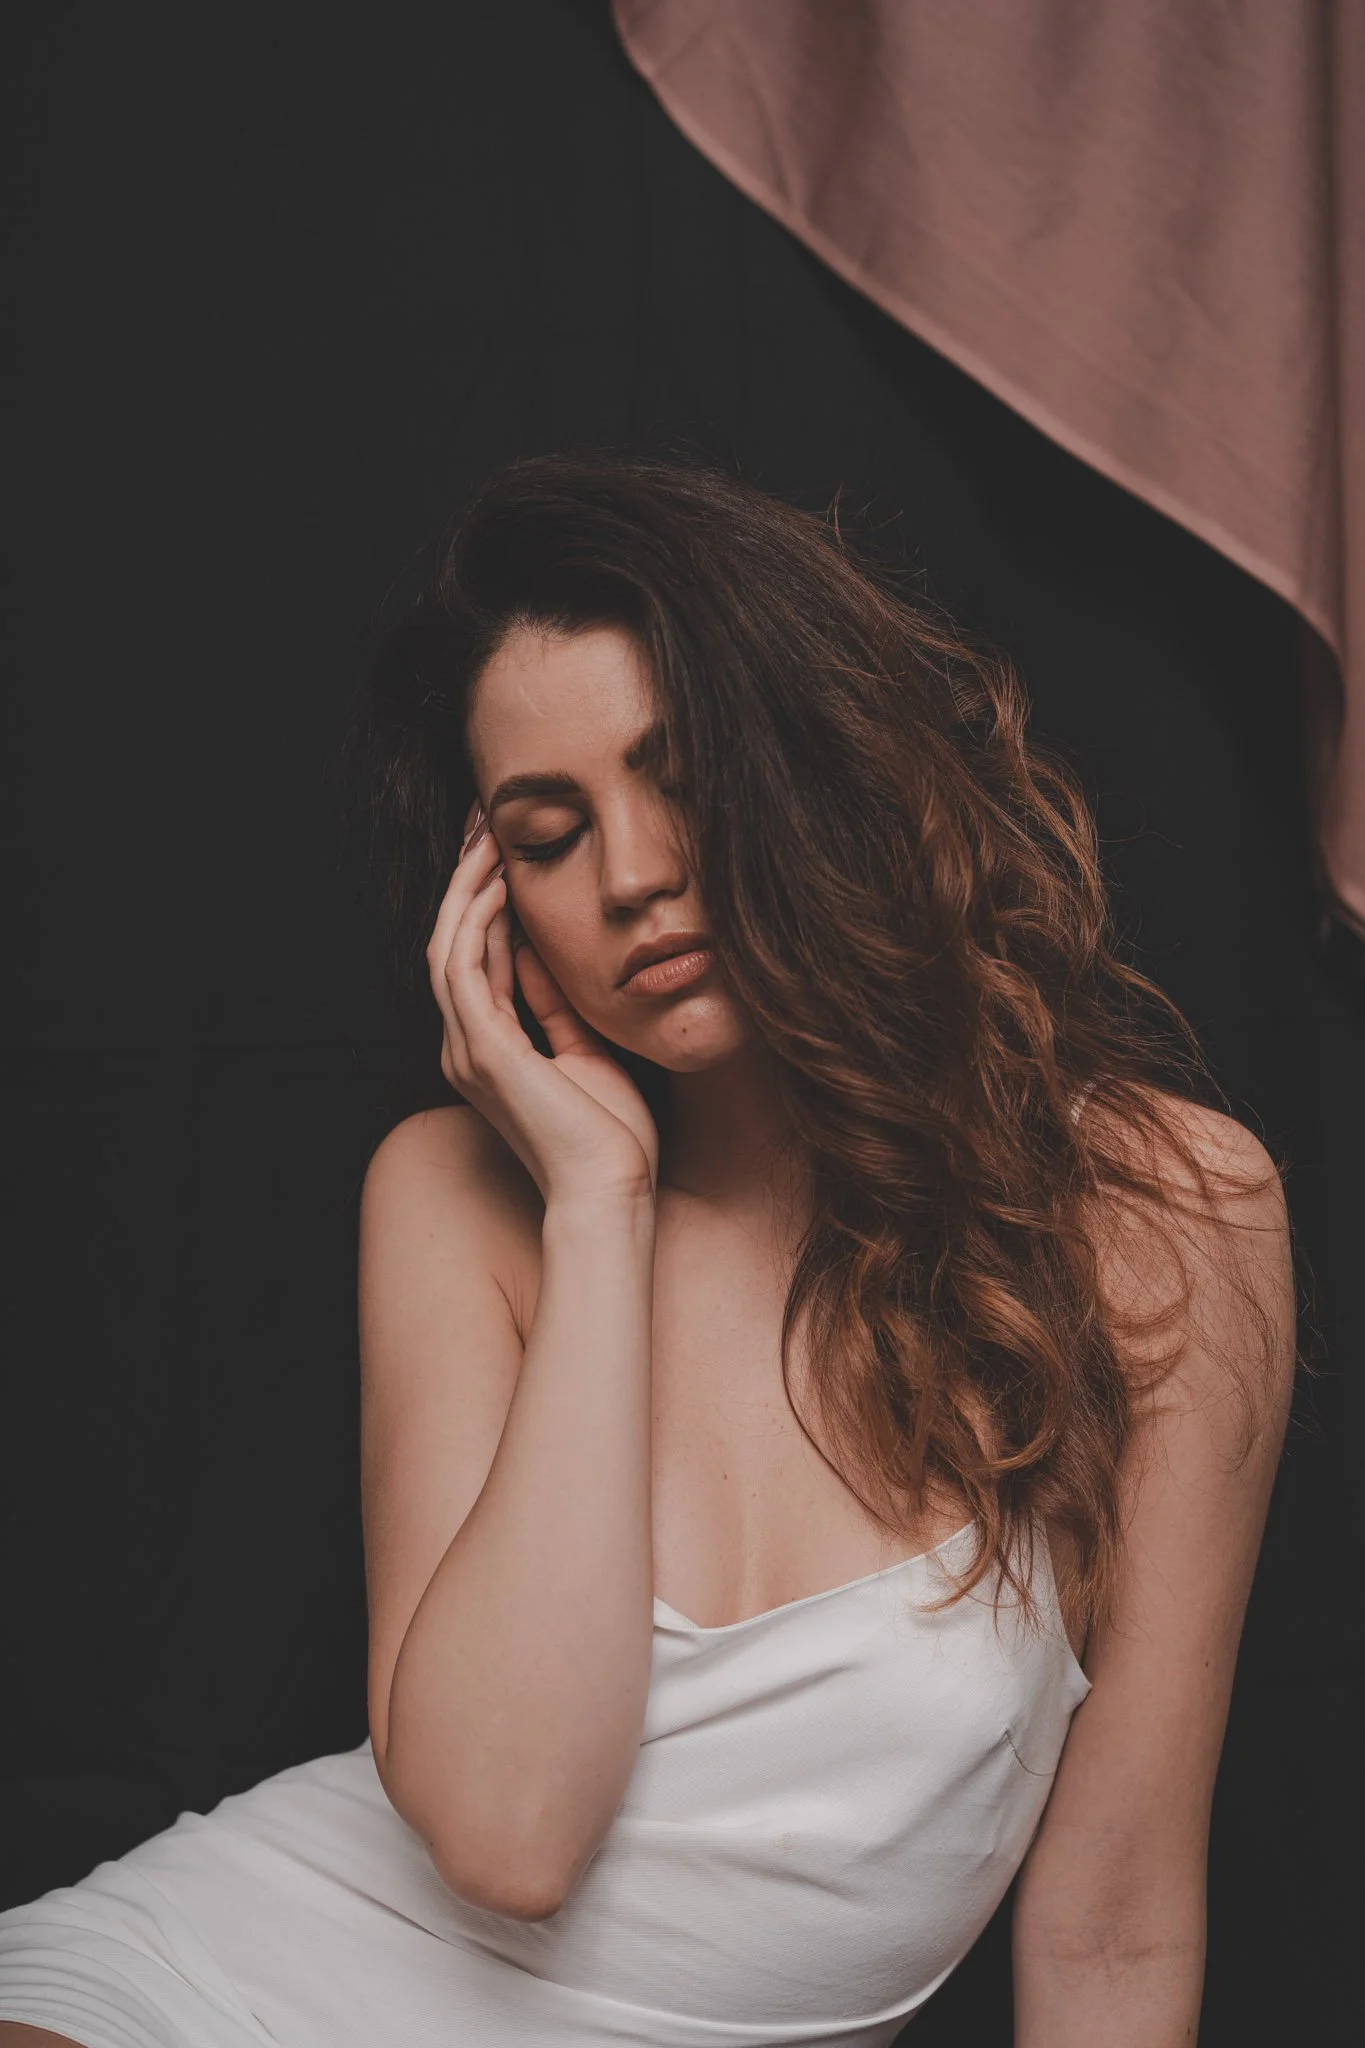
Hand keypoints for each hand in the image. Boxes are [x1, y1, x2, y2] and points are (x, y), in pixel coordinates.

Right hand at [425, 804, 659, 1203]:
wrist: (611, 1191)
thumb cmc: (611, 1138)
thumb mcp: (585, 1051)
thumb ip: (556, 1006)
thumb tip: (544, 955)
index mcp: (487, 1054)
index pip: (475, 963)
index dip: (483, 905)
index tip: (501, 856)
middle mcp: (466, 1050)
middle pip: (450, 946)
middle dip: (464, 883)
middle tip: (481, 826)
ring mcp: (469, 1052)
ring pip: (447, 950)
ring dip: (464, 891)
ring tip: (485, 839)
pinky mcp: (485, 1052)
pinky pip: (463, 971)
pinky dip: (476, 924)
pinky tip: (496, 887)